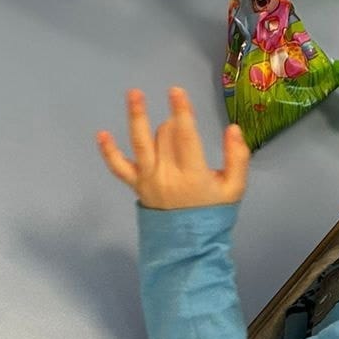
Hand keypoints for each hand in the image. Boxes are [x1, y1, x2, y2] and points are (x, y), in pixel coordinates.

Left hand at [97, 87, 249, 210]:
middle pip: (166, 135)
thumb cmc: (212, 213)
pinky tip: (101, 134)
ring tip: (134, 93)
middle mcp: (167, 175)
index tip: (176, 91)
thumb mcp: (235, 189)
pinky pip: (118, 168)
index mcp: (193, 175)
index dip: (181, 112)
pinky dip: (108, 152)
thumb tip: (233, 128)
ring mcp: (148, 180)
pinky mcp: (136, 186)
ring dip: (137, 117)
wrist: (189, 247)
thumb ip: (238, 157)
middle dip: (174, 123)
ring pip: (140, 144)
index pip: (186, 137)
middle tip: (181, 127)